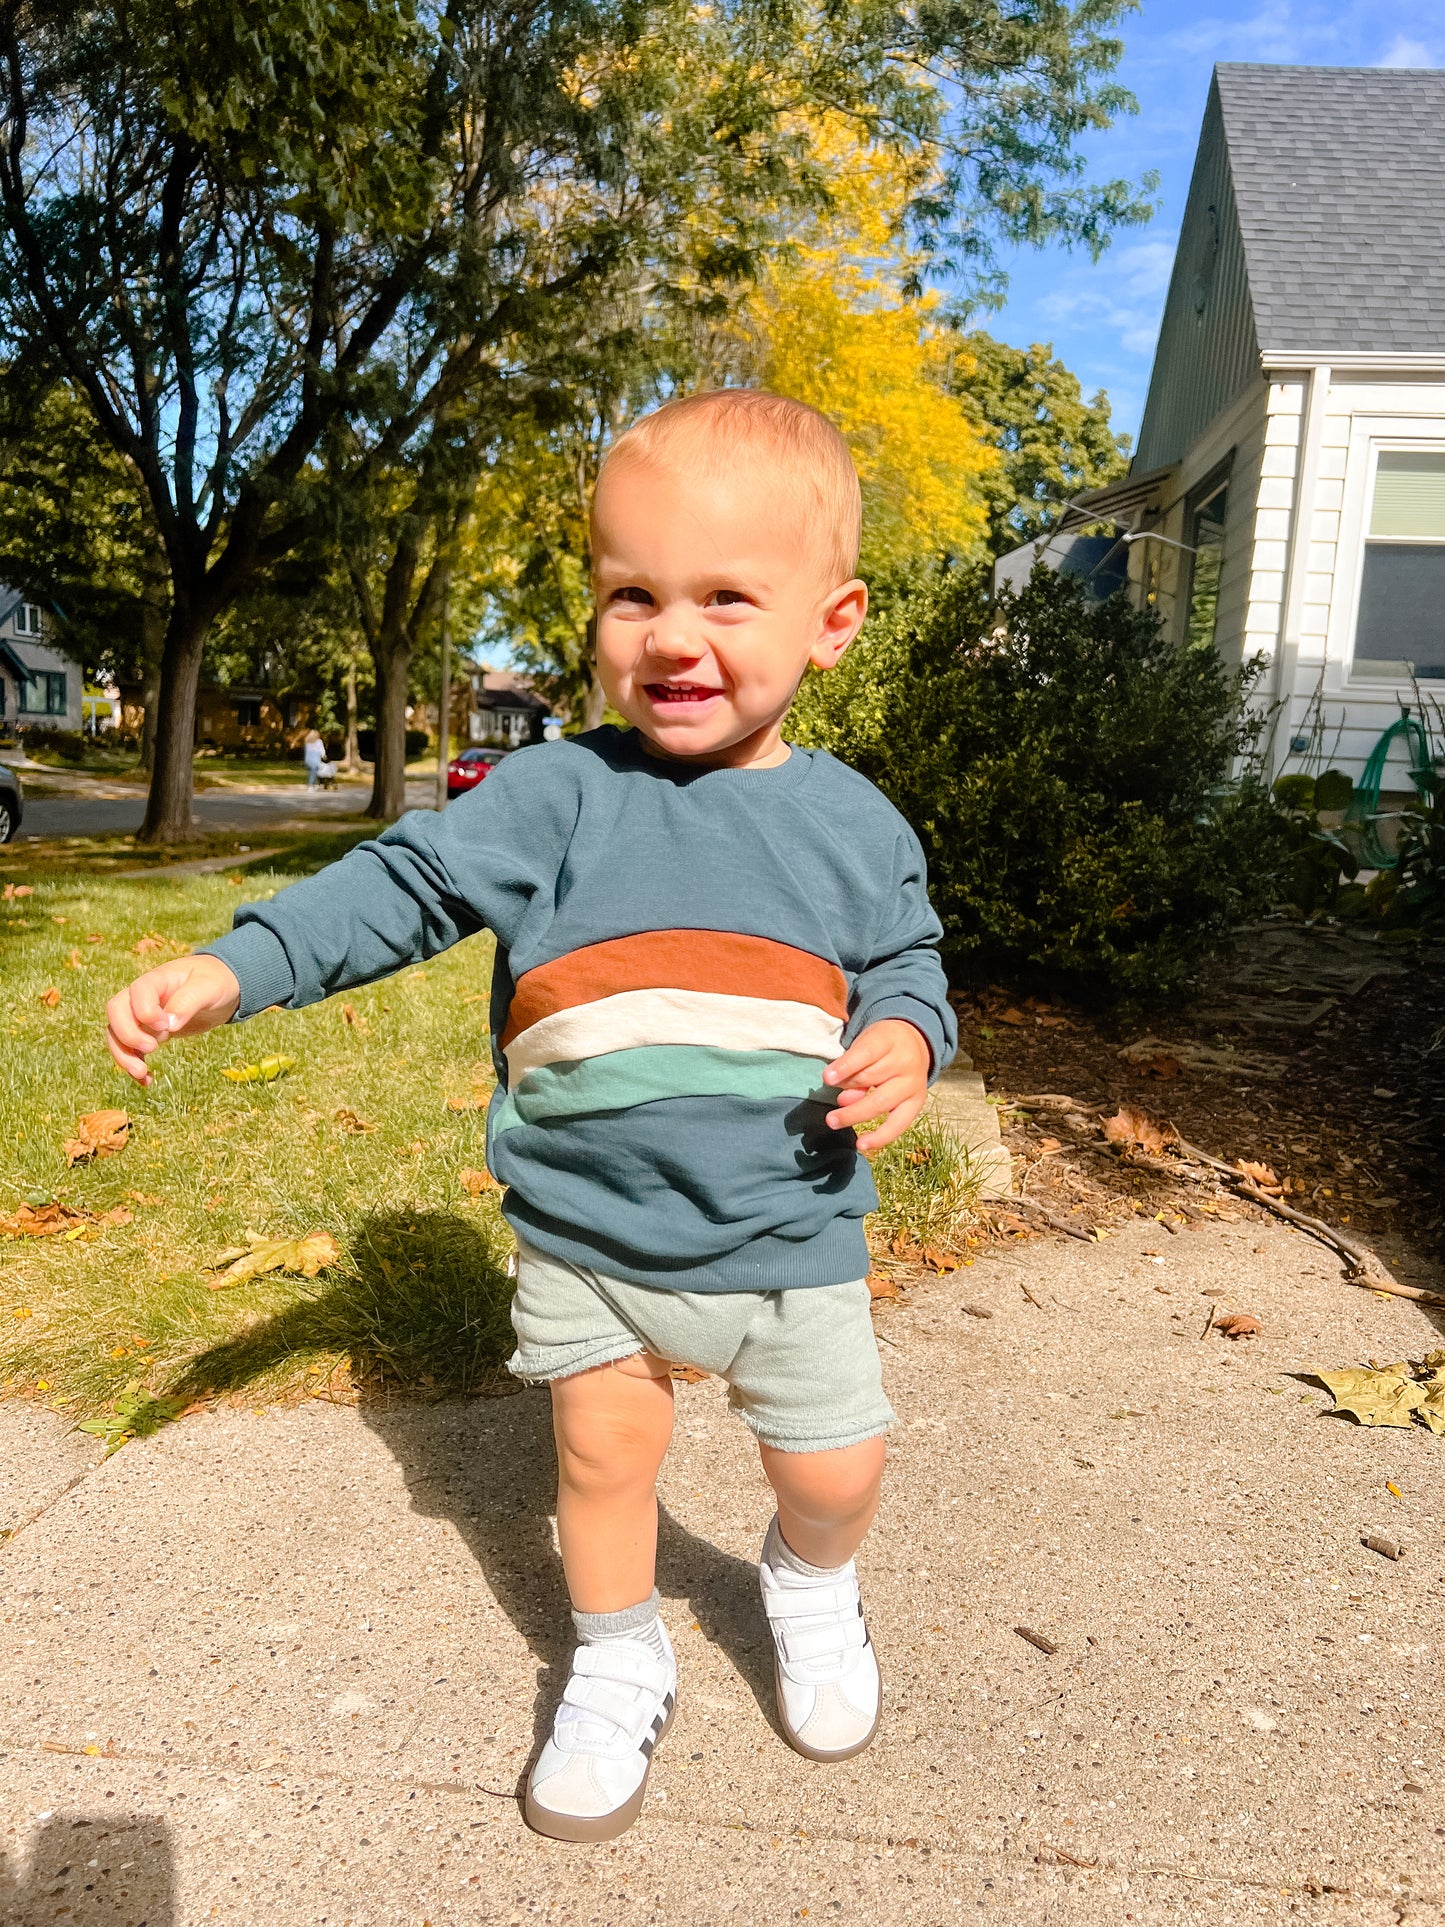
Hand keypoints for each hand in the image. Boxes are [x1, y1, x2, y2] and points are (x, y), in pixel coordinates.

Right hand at [105, 954, 242, 1085]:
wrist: (221, 987)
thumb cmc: (215, 981)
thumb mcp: (208, 987)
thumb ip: (188, 1002)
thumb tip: (169, 1025)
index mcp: (157, 980)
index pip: (137, 991)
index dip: (145, 1011)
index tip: (166, 1026)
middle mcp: (143, 996)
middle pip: (116, 1011)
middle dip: (127, 1034)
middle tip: (152, 1049)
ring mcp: (142, 1015)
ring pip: (117, 1033)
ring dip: (123, 1055)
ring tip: (142, 1073)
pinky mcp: (148, 1033)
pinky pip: (130, 1049)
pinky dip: (134, 1065)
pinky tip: (147, 1081)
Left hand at [821, 1019, 931, 1151]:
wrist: (915, 1043)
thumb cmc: (881, 1046)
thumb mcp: (865, 1043)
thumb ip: (852, 1066)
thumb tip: (844, 1099)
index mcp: (888, 1040)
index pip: (866, 1052)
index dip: (846, 1066)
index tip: (826, 1078)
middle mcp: (905, 1061)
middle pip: (873, 1078)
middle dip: (847, 1093)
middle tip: (826, 1107)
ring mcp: (913, 1083)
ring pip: (882, 1101)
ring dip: (855, 1113)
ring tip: (834, 1121)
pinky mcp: (917, 1102)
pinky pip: (899, 1123)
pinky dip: (880, 1136)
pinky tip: (863, 1144)